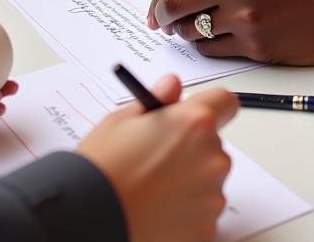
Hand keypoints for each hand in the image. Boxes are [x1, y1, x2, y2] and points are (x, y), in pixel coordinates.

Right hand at [78, 75, 236, 241]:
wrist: (89, 220)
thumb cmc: (103, 169)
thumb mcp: (122, 120)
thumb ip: (156, 99)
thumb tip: (172, 86)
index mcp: (194, 123)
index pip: (225, 102)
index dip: (209, 108)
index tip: (193, 118)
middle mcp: (212, 158)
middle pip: (214, 144)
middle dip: (192, 148)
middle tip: (158, 158)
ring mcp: (212, 198)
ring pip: (209, 180)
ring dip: (190, 181)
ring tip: (153, 188)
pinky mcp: (207, 230)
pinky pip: (203, 212)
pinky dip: (187, 212)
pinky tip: (157, 210)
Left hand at [147, 0, 313, 64]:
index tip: (157, 1)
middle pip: (173, 1)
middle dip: (161, 15)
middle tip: (161, 23)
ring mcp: (244, 16)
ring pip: (190, 29)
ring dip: (184, 33)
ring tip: (191, 31)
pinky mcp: (255, 45)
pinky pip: (212, 50)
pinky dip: (205, 47)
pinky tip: (214, 41)